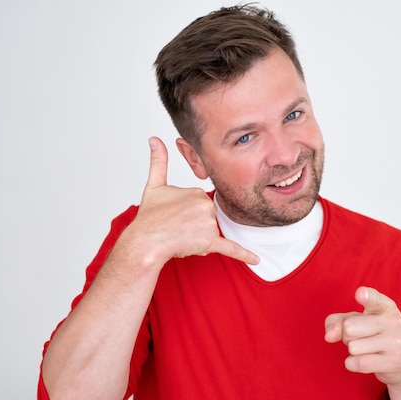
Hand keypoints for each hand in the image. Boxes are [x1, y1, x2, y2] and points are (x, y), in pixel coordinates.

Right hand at [121, 136, 258, 265]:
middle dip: (194, 227)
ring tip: (179, 237)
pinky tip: (256, 260)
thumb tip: (154, 139)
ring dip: (197, 239)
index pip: (201, 205)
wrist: (145, 241)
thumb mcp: (154, 185)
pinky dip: (244, 255)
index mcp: (197, 192)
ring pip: (210, 234)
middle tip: (175, 227)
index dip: (188, 213)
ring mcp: (209, 224)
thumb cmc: (149, 217)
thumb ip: (158, 161)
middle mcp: (206, 206)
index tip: (174, 215)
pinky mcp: (209, 242)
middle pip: (207, 219)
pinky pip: (231, 248)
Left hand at [324, 286, 400, 385]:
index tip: (360, 293)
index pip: (373, 299)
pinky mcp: (394, 361)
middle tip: (362, 337)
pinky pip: (358, 363)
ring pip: (352, 347)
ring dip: (352, 351)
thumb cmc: (373, 334)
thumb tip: (329, 337)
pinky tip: (365, 360)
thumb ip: (336, 322)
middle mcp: (393, 321)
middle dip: (347, 336)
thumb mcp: (355, 320)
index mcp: (385, 306)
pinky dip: (353, 363)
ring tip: (367, 349)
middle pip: (349, 328)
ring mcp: (396, 342)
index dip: (365, 296)